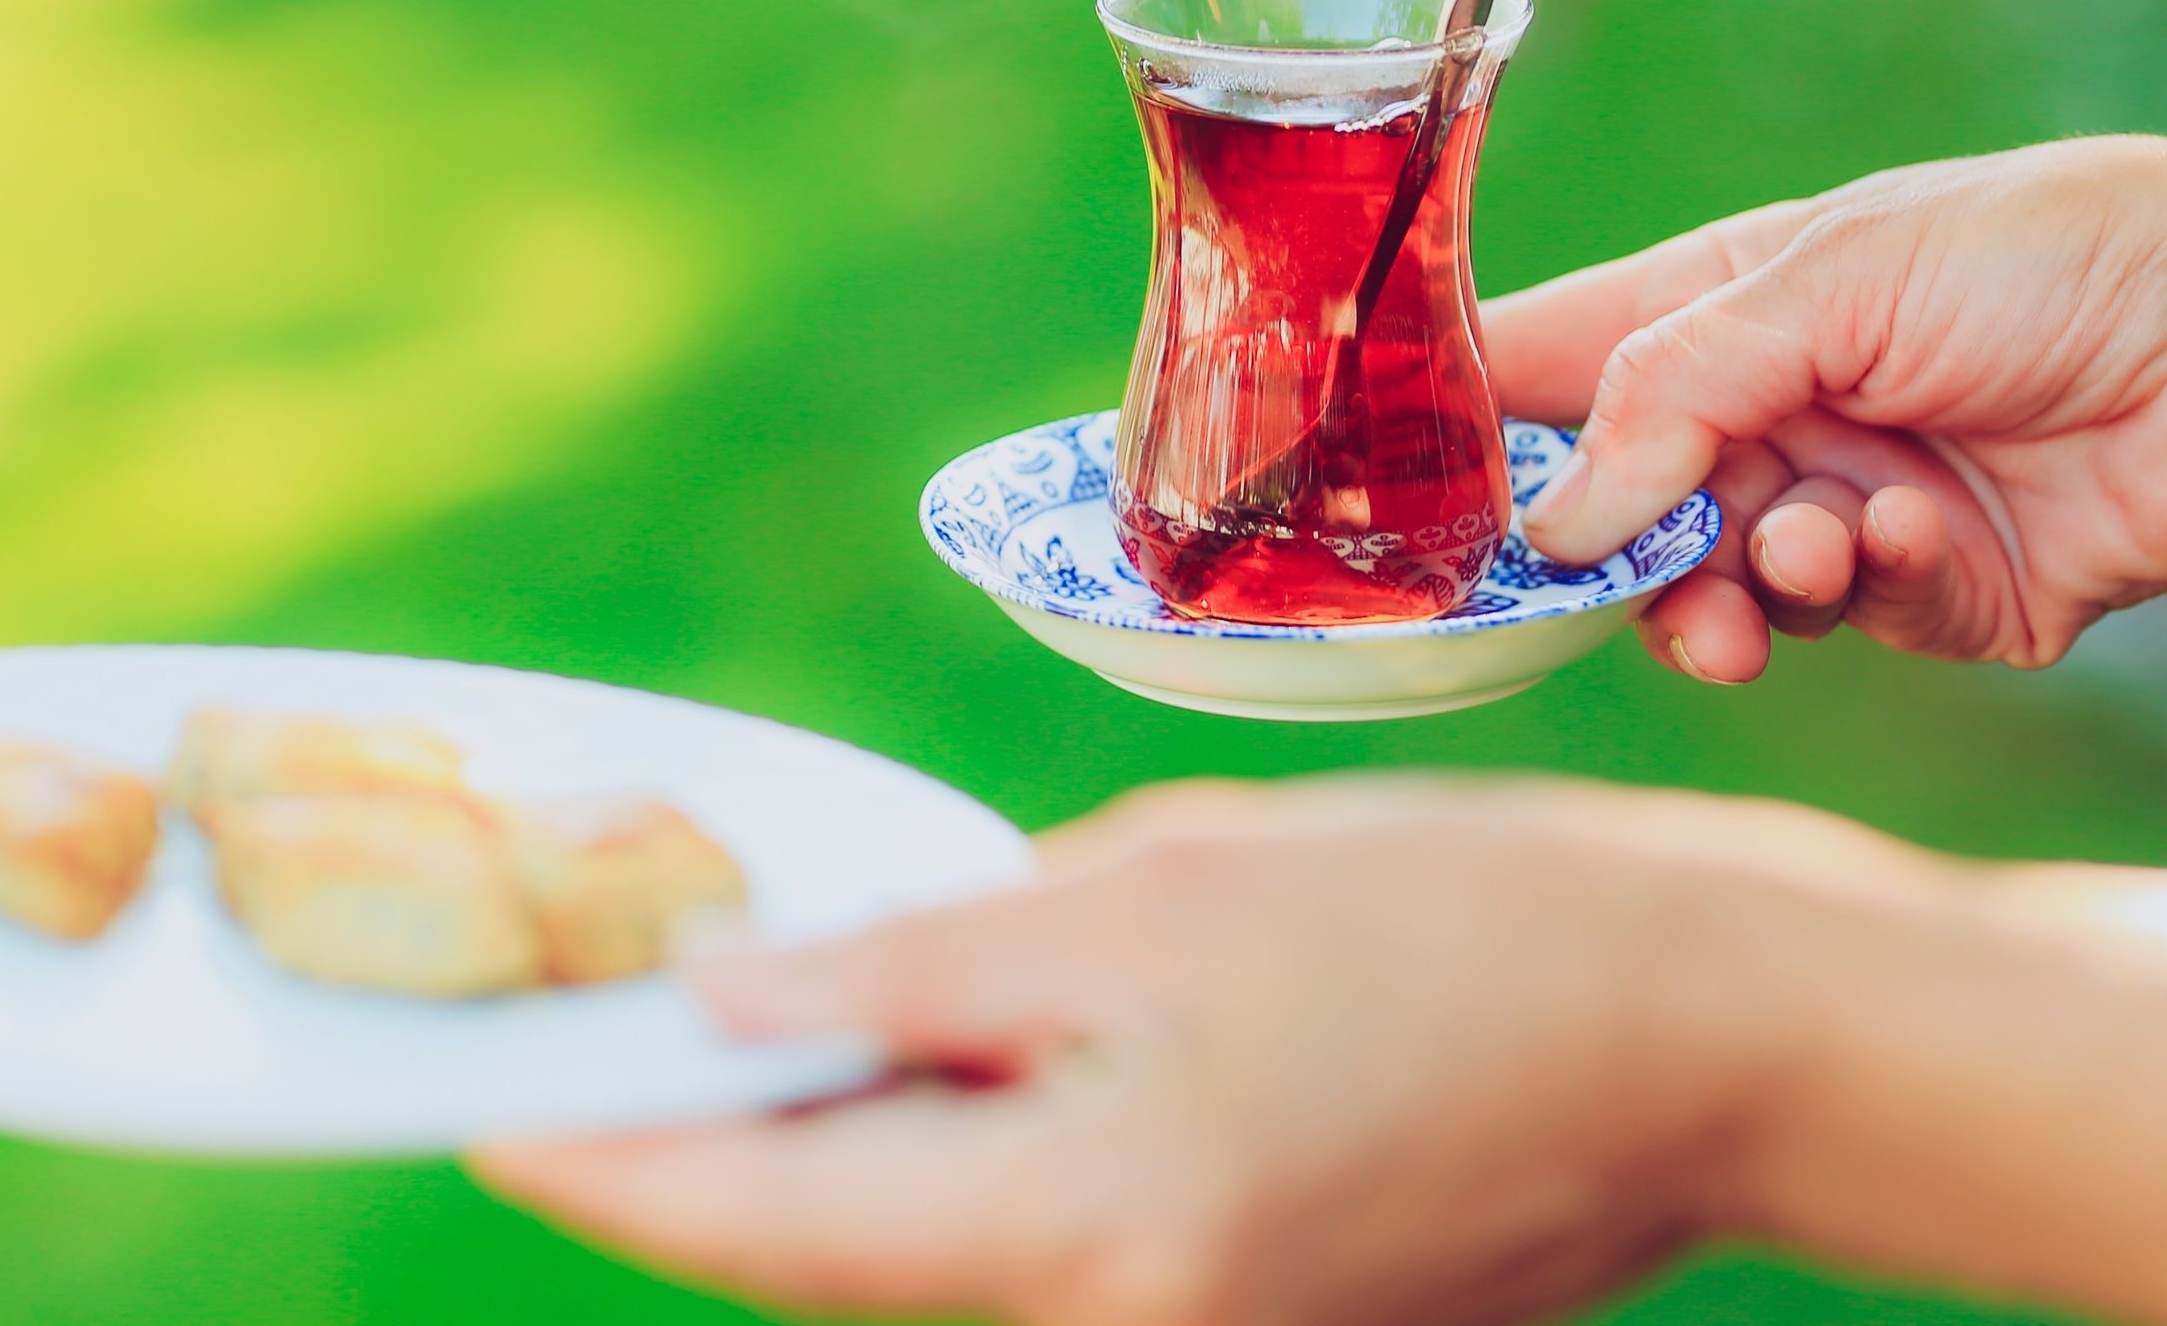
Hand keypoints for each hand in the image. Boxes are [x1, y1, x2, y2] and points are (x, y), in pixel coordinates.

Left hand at [473, 777, 1894, 1325]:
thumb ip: (914, 968)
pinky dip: (932, 1172)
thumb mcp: (1145, 901)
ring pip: (914, 1262)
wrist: (1690, 1035)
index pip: (760, 1223)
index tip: (476, 1094)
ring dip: (807, 1163)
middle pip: (822, 1264)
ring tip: (718, 1030)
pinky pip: (1016, 1261)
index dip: (599, 1156)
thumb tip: (719, 999)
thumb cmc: (1435, 925)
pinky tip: (900, 1062)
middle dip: (686, 1161)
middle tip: (560, 1039)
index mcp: (1091, 1236)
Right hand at [1493, 136, 2166, 683]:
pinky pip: (1850, 622)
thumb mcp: (1830, 281)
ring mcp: (1844, 508)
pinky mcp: (1936, 596)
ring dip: (1739, 588)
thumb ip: (1677, 390)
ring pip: (1720, 591)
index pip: (1543, 368)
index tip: (1395, 498)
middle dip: (1616, 557)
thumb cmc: (2041, 255)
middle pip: (1616, 515)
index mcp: (1718, 308)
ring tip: (1801, 562)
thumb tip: (1557, 520)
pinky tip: (1913, 535)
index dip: (1462, 430)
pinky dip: (1868, 585)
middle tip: (1627, 582)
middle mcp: (1766, 413)